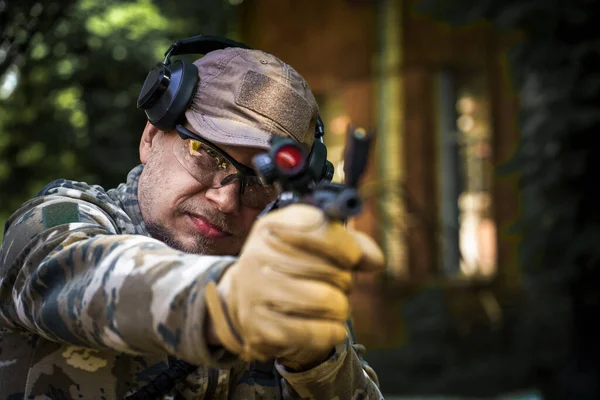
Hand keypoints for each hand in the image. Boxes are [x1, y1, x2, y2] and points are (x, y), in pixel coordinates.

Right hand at [204, 204, 383, 366]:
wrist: (244, 301)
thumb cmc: (289, 267)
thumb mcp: (314, 243)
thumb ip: (351, 244)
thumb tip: (375, 260)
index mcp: (273, 227)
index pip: (321, 229)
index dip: (348, 247)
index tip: (352, 258)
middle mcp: (259, 255)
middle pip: (332, 270)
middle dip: (345, 280)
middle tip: (337, 284)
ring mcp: (256, 292)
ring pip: (328, 301)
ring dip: (341, 306)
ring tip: (332, 305)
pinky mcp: (261, 327)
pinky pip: (317, 332)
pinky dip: (333, 331)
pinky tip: (328, 325)